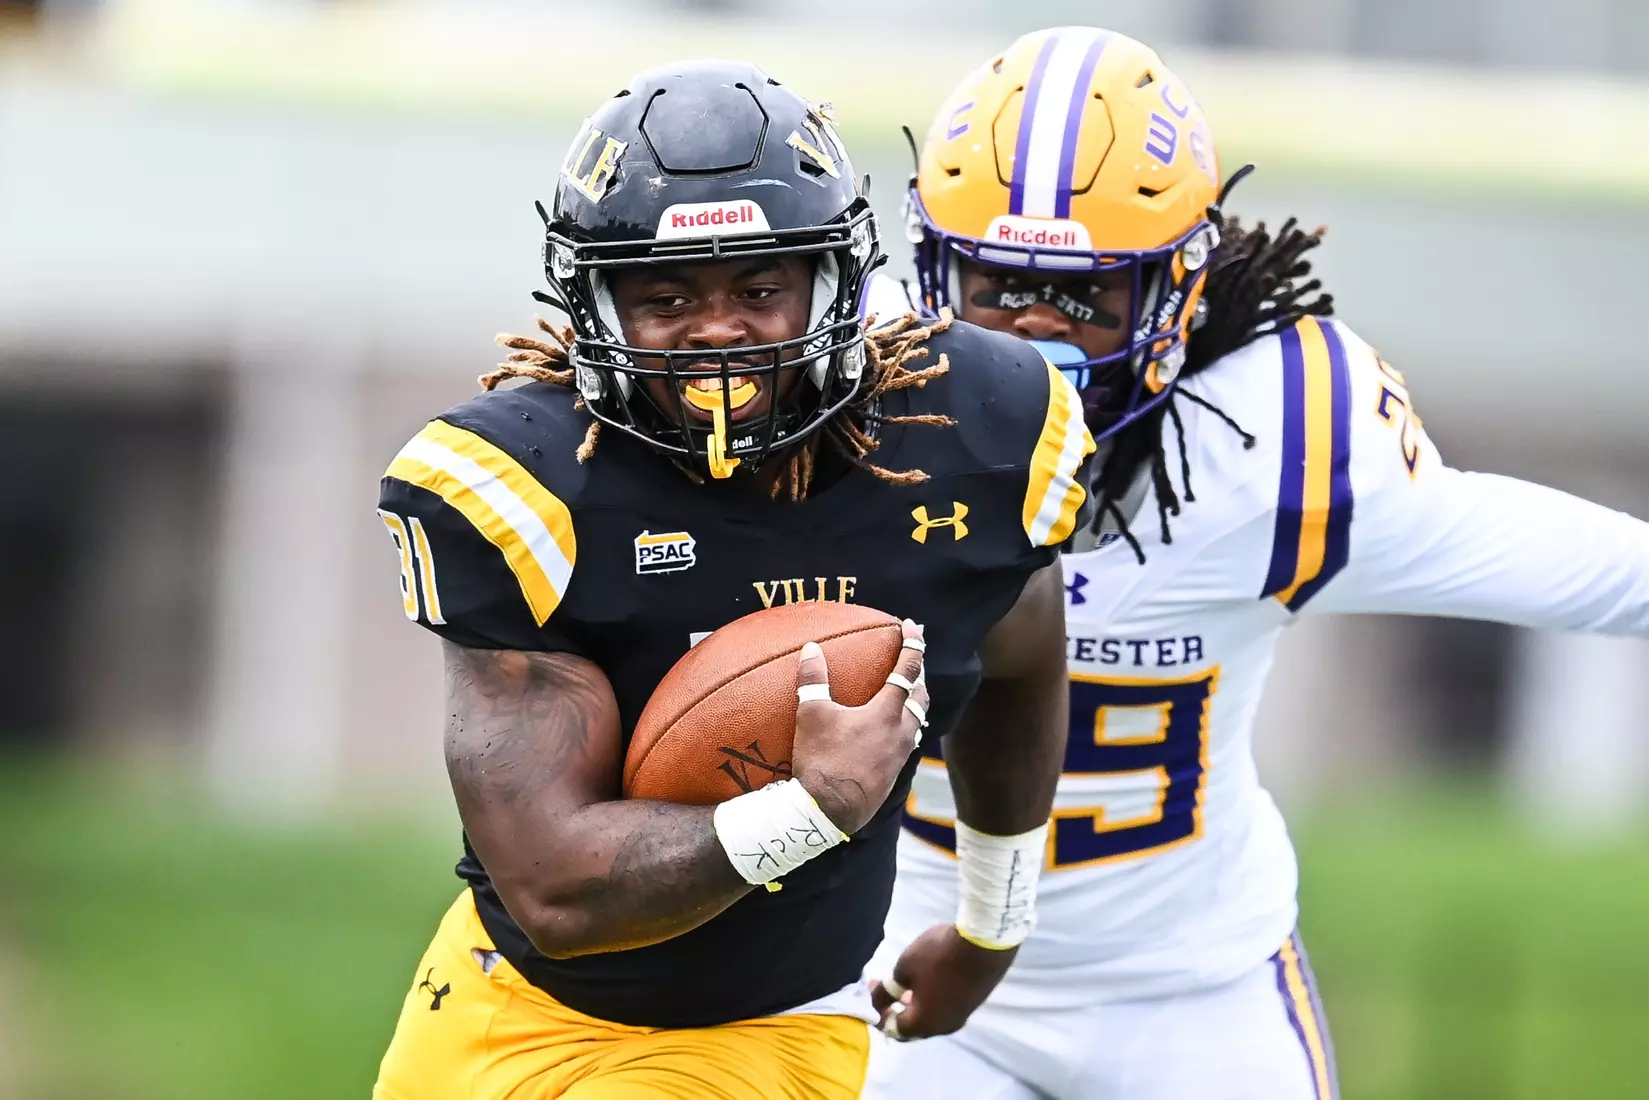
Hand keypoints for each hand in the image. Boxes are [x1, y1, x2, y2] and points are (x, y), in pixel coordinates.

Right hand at [791, 618, 928, 834]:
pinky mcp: (894, 773)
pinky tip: (894, 730)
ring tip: (910, 692)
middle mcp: (901, 732)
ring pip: (919, 721)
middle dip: (920, 674)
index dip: (913, 645)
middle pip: (921, 696)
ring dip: (917, 701)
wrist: (828, 812)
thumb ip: (813, 679)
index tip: (914, 626)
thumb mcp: (811, 716)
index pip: (907, 671)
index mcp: (886, 713)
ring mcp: (900, 755)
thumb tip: (811, 648)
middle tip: (915, 658)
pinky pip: (909, 741)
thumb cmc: (821, 761)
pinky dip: (907, 725)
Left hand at [869, 924, 1015, 1039]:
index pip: (893, 1029)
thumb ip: (887, 989)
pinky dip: (930, 1001)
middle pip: (912, 1027)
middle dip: (895, 1010)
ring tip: (903, 985)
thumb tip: (880, 1000)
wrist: (984, 944)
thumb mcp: (904, 967)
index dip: (878, 1014)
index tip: (869, 995)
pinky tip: (926, 982)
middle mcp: (943, 1028)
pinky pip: (944, 1010)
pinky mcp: (972, 1005)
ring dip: (913, 1006)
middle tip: (883, 989)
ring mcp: (960, 1017)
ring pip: (930, 1019)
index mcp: (923, 1024)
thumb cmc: (938, 956)